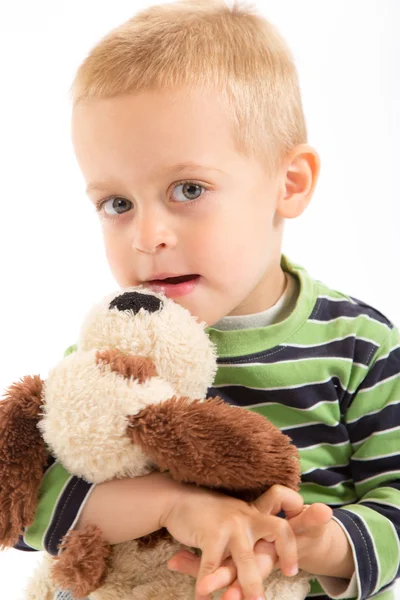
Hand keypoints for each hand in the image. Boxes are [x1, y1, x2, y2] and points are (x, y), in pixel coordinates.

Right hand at [161, 484, 301, 599]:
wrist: (178, 497)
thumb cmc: (207, 512)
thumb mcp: (233, 518)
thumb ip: (246, 536)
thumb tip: (265, 557)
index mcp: (255, 517)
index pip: (282, 529)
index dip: (290, 549)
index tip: (291, 571)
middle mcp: (247, 520)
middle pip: (270, 544)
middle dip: (279, 564)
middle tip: (268, 596)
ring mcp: (231, 526)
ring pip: (245, 560)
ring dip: (250, 585)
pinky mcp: (211, 534)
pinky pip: (212, 567)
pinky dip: (207, 587)